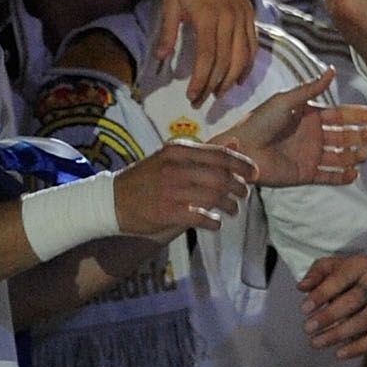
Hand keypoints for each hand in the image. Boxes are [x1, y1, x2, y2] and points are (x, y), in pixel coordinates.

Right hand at [110, 142, 257, 240]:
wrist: (111, 201)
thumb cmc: (146, 179)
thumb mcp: (172, 157)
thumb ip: (205, 153)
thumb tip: (237, 142)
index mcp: (178, 149)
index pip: (220, 154)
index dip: (242, 165)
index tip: (255, 173)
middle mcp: (176, 166)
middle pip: (221, 176)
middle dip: (239, 187)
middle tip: (244, 195)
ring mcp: (171, 189)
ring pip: (214, 196)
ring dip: (230, 206)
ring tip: (233, 210)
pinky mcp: (167, 212)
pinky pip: (200, 217)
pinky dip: (213, 222)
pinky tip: (215, 224)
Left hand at [155, 0, 256, 106]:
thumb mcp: (170, 0)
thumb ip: (168, 30)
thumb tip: (160, 57)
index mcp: (208, 16)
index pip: (207, 56)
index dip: (201, 79)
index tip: (192, 95)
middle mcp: (230, 18)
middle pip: (226, 60)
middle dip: (214, 85)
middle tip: (202, 100)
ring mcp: (242, 16)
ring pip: (242, 56)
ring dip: (232, 78)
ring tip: (220, 93)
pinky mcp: (249, 14)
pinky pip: (253, 44)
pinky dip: (248, 64)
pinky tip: (240, 78)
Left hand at [216, 67, 366, 187]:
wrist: (241, 149)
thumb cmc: (259, 122)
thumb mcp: (286, 101)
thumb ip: (311, 88)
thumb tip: (332, 70)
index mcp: (308, 116)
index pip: (338, 116)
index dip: (355, 115)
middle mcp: (312, 136)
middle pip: (343, 136)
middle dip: (359, 135)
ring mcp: (310, 156)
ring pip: (340, 156)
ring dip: (354, 155)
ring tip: (364, 153)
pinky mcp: (305, 174)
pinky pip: (329, 177)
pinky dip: (343, 177)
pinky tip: (355, 173)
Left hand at [298, 250, 366, 357]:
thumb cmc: (346, 277)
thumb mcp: (329, 268)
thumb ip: (315, 275)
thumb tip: (302, 287)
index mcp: (361, 265)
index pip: (341, 278)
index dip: (322, 294)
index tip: (303, 309)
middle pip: (354, 300)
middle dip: (328, 316)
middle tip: (307, 328)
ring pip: (363, 321)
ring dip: (337, 334)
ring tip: (315, 343)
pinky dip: (357, 348)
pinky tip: (338, 354)